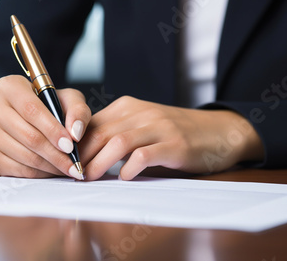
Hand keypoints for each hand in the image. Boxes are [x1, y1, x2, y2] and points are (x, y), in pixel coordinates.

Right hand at [0, 75, 90, 178]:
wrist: (28, 116)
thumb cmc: (49, 105)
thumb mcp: (68, 98)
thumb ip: (78, 111)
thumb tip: (75, 134)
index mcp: (9, 86)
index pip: (31, 110)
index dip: (52, 130)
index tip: (70, 146)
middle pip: (27, 136)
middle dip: (55, 154)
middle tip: (74, 165)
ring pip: (23, 156)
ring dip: (49, 167)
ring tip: (67, 169)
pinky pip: (16, 170)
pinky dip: (37, 174)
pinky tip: (51, 171)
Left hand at [79, 96, 263, 179]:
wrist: (219, 131)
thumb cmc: (174, 133)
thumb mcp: (141, 126)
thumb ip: (116, 134)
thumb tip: (84, 156)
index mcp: (127, 107)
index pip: (92, 124)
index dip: (75, 145)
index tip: (67, 162)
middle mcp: (141, 113)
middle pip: (100, 133)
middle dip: (82, 156)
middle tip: (73, 175)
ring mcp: (159, 127)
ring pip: (118, 142)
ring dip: (99, 163)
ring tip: (90, 179)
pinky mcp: (175, 144)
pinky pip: (145, 155)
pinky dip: (130, 168)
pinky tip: (124, 178)